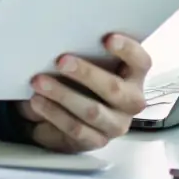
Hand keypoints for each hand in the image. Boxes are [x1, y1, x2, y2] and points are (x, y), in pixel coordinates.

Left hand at [16, 34, 150, 152]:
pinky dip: (54, 113)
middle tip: (61, 60)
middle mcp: (131, 101)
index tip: (107, 38)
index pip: (140, 61)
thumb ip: (86, 52)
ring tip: (38, 82)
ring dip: (62, 94)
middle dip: (86, 73)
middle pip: (113, 88)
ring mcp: (115, 124)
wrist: (70, 113)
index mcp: (134, 76)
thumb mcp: (88, 63)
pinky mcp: (96, 140)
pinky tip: (37, 102)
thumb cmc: (81, 79)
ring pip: (92, 111)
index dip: (127, 49)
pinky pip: (76, 129)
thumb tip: (61, 40)